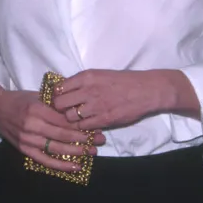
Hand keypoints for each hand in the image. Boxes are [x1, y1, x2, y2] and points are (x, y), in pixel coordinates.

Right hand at [0, 81, 104, 172]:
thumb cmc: (20, 100)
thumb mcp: (39, 97)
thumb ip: (57, 105)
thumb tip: (81, 110)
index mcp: (37, 110)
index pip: (65, 120)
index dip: (82, 125)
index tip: (97, 127)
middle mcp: (32, 126)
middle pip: (64, 135)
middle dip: (85, 139)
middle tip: (101, 140)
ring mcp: (28, 140)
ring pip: (57, 149)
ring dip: (77, 153)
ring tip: (92, 153)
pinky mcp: (24, 150)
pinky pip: (45, 161)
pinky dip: (61, 165)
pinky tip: (76, 167)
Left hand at [51, 69, 199, 130]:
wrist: (147, 90)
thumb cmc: (124, 81)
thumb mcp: (100, 75)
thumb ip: (82, 82)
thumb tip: (63, 91)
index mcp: (86, 77)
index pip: (58, 88)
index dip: (55, 97)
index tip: (59, 101)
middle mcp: (88, 90)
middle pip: (59, 104)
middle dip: (60, 110)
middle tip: (66, 112)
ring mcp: (96, 106)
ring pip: (69, 117)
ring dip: (71, 120)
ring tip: (78, 119)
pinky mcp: (104, 119)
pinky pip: (83, 127)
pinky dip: (83, 128)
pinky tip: (88, 124)